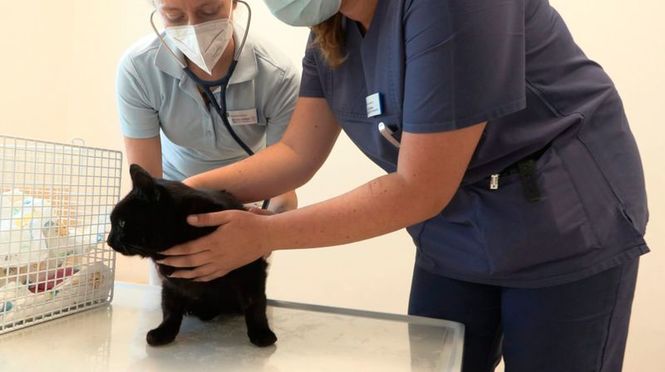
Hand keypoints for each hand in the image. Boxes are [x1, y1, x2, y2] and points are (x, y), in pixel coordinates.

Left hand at [157, 210, 272, 281]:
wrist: (267, 236)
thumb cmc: (248, 223)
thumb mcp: (227, 216)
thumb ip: (207, 218)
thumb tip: (188, 220)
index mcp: (213, 242)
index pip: (188, 249)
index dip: (173, 252)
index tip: (161, 252)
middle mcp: (215, 256)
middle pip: (190, 262)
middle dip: (173, 263)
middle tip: (160, 264)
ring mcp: (222, 264)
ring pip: (198, 272)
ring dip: (183, 274)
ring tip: (170, 274)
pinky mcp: (229, 268)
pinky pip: (211, 276)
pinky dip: (199, 278)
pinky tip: (193, 278)